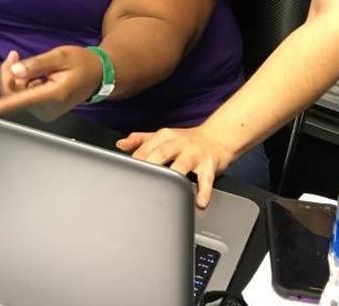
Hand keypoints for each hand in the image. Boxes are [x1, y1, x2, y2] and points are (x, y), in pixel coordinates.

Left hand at [0, 46, 101, 121]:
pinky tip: (35, 75)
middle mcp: (47, 108)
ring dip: (17, 78)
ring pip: (16, 96)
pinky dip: (22, 83)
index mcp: (53, 95)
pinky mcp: (42, 111)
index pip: (23, 100)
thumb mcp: (60, 56)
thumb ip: (37, 64)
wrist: (98, 75)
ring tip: (34, 65)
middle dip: (10, 74)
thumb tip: (16, 70)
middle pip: (14, 94)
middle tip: (15, 55)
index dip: (3, 105)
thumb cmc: (81, 63)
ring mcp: (44, 112)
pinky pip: (22, 97)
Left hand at [116, 126, 234, 208]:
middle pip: (161, 153)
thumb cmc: (188, 140)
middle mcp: (179, 143)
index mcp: (165, 136)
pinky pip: (206, 179)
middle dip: (150, 165)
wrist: (218, 137)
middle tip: (141, 181)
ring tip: (166, 190)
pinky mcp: (210, 165)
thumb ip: (141, 140)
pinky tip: (199, 202)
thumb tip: (120, 144)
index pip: (145, 148)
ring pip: (182, 165)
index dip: (135, 161)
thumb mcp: (163, 136)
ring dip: (174, 176)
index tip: (126, 174)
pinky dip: (204, 191)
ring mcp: (194, 154)